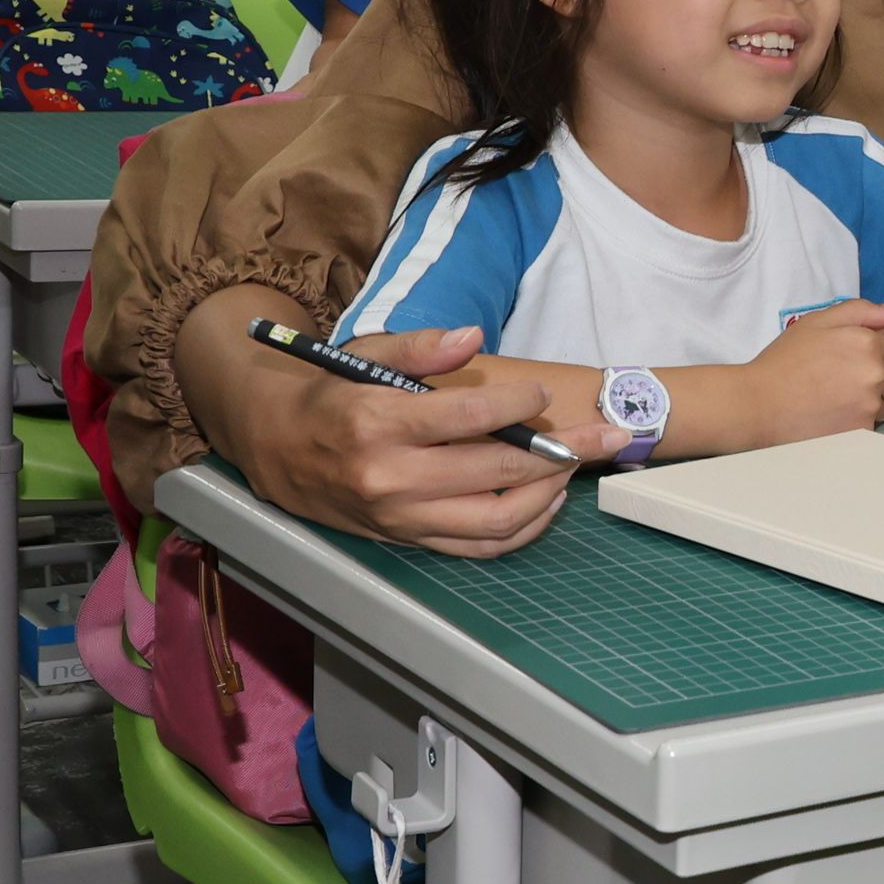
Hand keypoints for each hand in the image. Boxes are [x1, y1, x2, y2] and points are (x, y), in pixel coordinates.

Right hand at [236, 323, 594, 558]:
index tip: (543, 396)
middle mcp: (390, 478)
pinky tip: (548, 501)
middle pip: (496, 469)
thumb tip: (473, 337)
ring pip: (496, 518)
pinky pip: (479, 546)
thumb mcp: (366, 355)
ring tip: (577, 466)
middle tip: (605, 433)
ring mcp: (401, 516)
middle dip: (562, 451)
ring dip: (549, 495)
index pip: (468, 418)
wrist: (278, 448)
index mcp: (377, 425)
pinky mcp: (409, 539)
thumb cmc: (333, 394)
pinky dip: (524, 529)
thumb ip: (420, 348)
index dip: (518, 405)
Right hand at [755, 300, 883, 439]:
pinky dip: (857, 421)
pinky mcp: (862, 429)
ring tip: (835, 400)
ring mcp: (870, 403)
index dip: (875, 358)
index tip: (850, 363)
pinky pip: (871, 424)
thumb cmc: (784, 361)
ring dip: (870, 402)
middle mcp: (875, 372)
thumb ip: (856, 311)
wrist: (759, 404)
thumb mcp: (816, 322)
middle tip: (842, 383)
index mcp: (867, 343)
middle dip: (878, 381)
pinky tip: (832, 415)